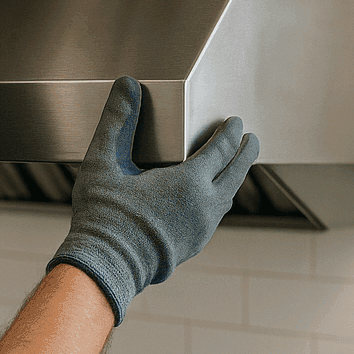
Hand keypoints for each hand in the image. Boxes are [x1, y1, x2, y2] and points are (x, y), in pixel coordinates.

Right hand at [48, 77, 258, 324]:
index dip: (230, 133)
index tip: (236, 122)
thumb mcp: (104, 163)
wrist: (104, 267)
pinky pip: (214, 216)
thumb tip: (128, 85)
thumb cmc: (103, 216)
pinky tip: (209, 199)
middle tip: (251, 140)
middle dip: (245, 154)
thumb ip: (117, 121)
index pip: (221, 151)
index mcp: (189, 183)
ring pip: (227, 198)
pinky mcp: (192, 246)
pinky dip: (219, 199)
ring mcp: (200, 230)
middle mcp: (203, 207)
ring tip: (233, 167)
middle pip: (235, 174)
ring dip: (234, 177)